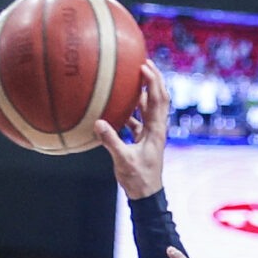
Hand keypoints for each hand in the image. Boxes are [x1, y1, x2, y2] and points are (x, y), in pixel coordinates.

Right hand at [93, 61, 169, 199]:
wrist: (146, 196)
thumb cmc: (138, 179)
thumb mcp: (123, 160)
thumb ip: (111, 141)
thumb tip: (99, 122)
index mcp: (156, 130)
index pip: (158, 98)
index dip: (153, 80)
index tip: (143, 65)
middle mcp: (156, 128)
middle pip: (158, 97)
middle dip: (153, 78)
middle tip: (142, 61)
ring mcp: (151, 133)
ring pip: (150, 107)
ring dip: (144, 91)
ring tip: (133, 76)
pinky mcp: (143, 140)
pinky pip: (139, 118)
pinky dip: (132, 108)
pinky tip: (120, 103)